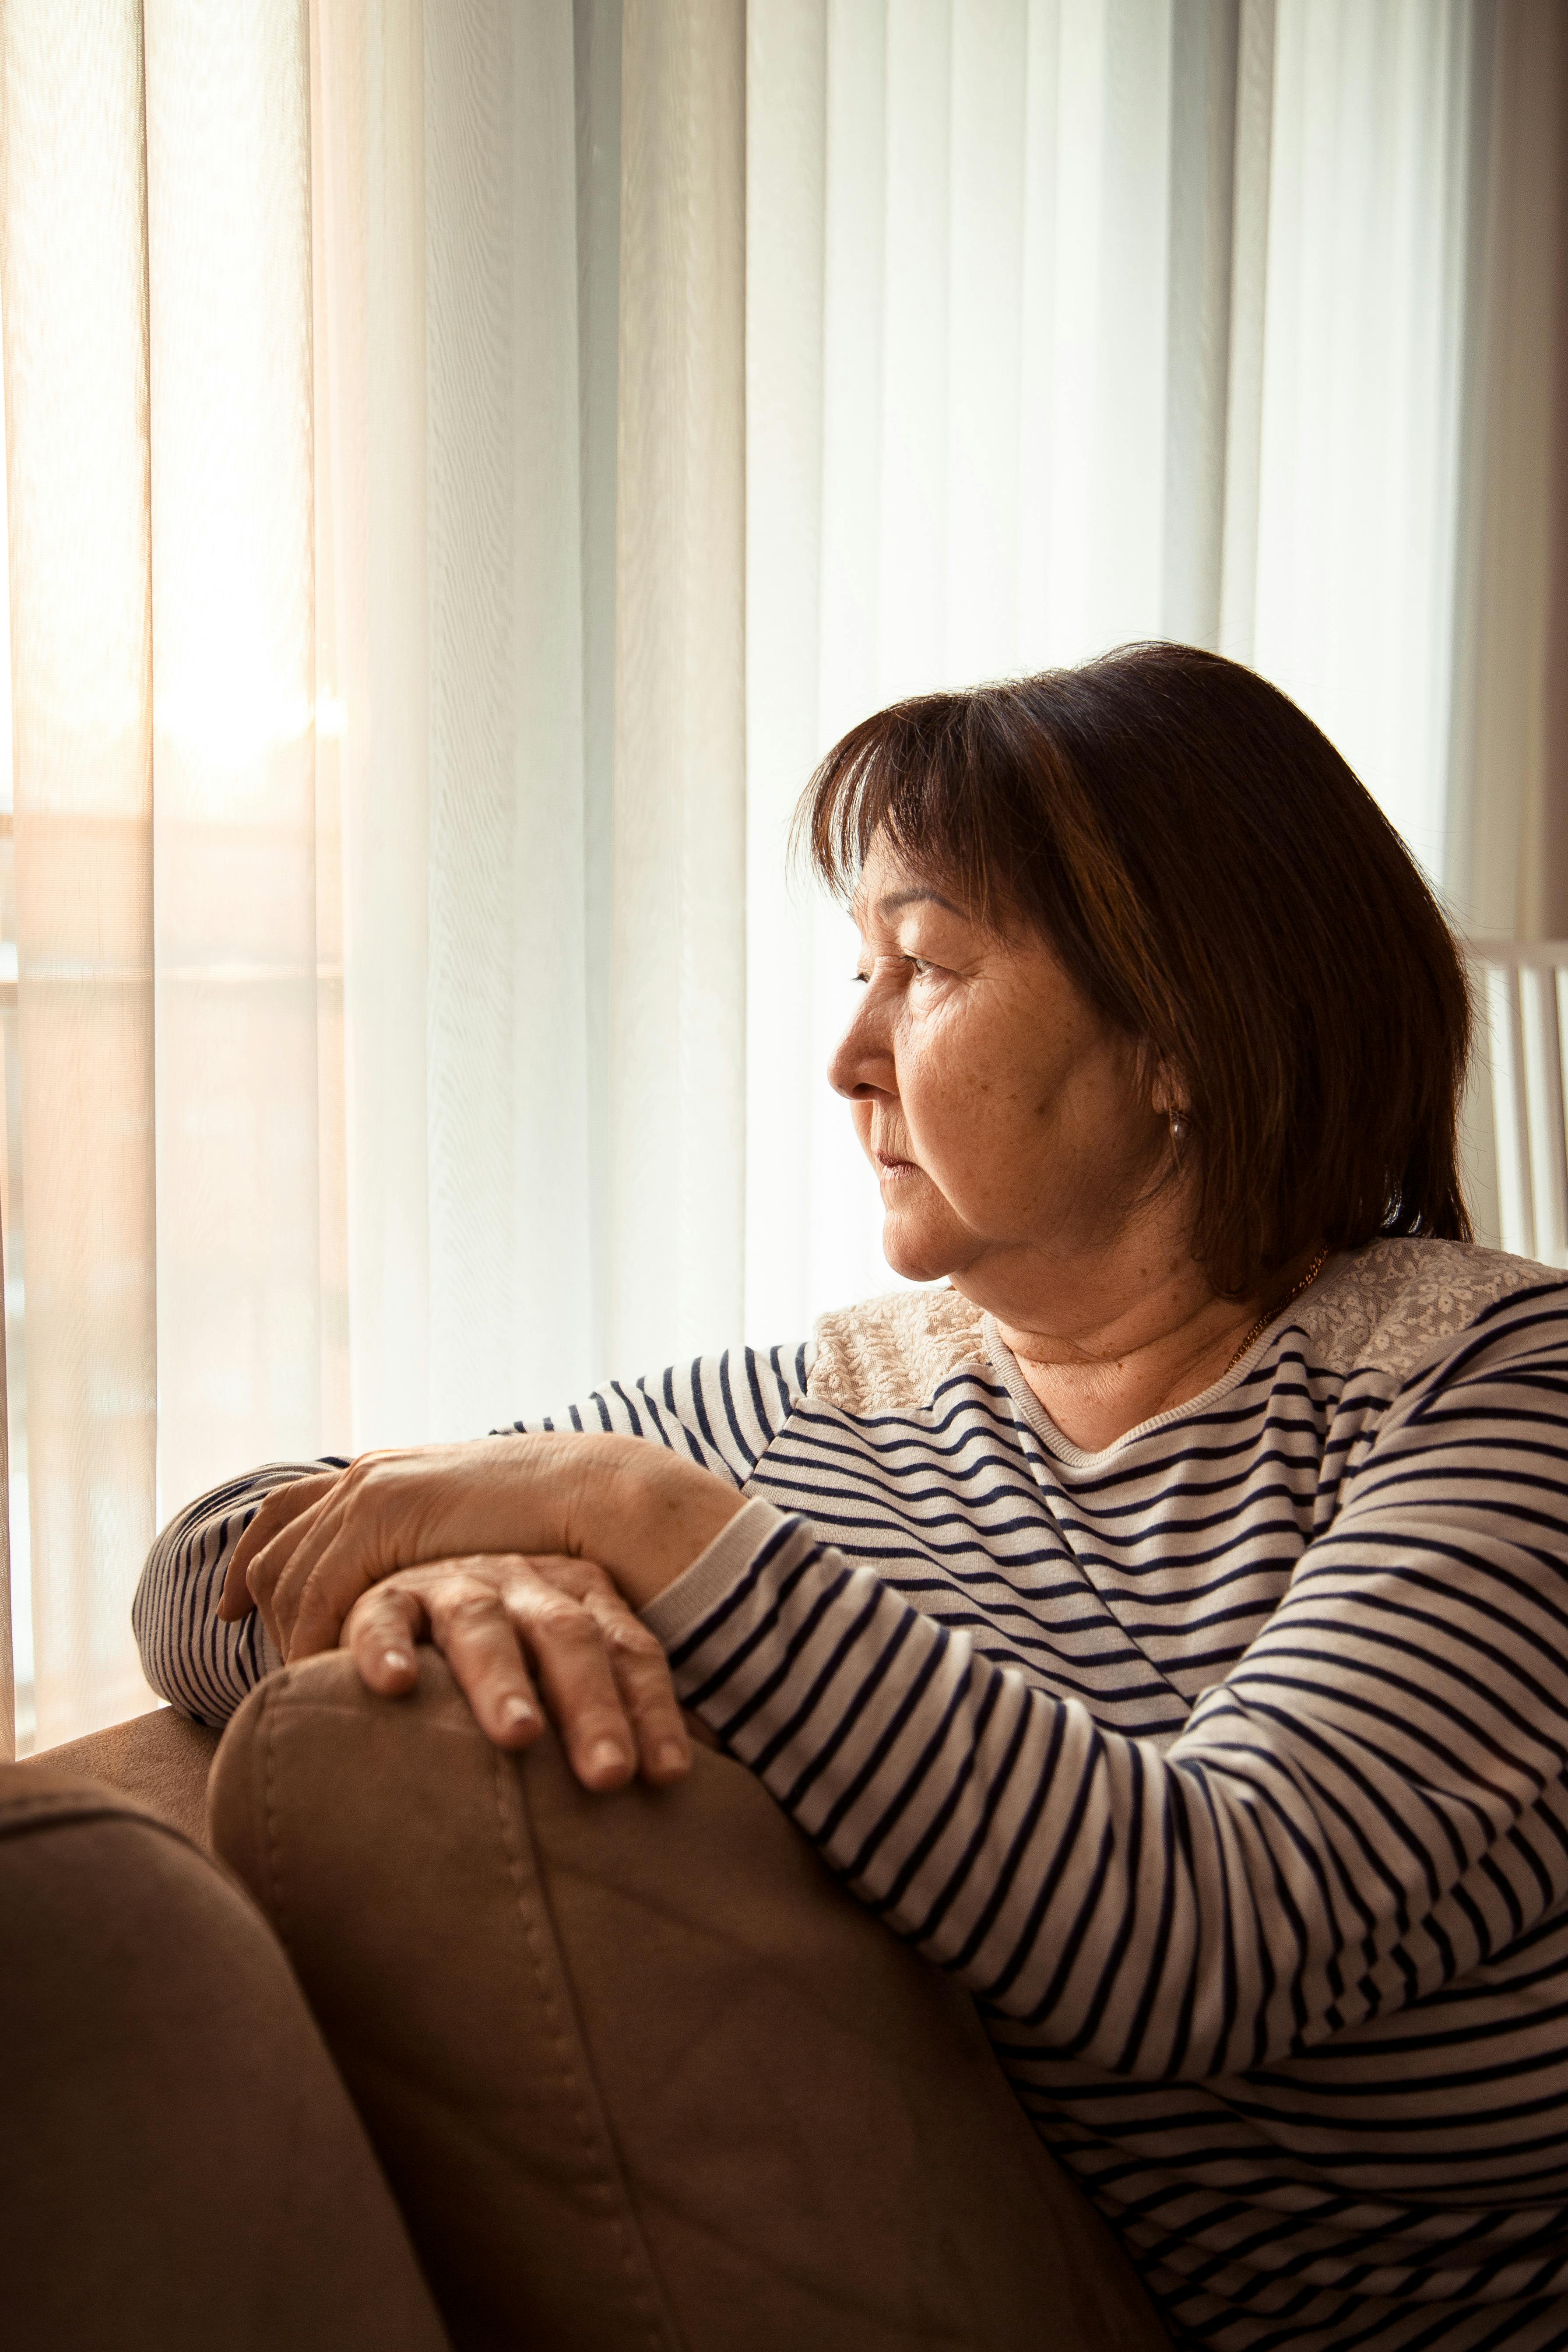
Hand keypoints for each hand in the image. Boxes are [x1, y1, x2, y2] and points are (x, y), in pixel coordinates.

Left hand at [217, 1433, 741, 1667]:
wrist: (596, 1498)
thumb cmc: (552, 1532)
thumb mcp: (471, 1540)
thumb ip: (432, 1558)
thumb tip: (416, 1604)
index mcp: (382, 1475)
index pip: (286, 1513)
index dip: (251, 1561)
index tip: (233, 1608)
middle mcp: (363, 1477)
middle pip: (273, 1550)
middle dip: (258, 1607)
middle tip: (268, 1659)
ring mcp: (367, 1491)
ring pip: (286, 1577)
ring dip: (289, 1636)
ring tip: (307, 1687)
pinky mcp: (380, 1514)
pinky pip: (317, 1591)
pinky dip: (312, 1639)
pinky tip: (329, 1678)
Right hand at [345, 1552, 691, 1787]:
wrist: (422, 1610)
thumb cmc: (513, 1673)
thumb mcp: (567, 1681)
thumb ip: (616, 1718)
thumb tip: (682, 1787)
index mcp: (582, 1603)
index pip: (629, 1652)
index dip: (652, 1710)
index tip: (669, 1776)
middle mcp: (525, 1585)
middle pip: (567, 1637)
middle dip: (592, 1704)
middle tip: (609, 1774)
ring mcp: (455, 1587)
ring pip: (483, 1624)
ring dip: (503, 1679)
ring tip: (520, 1735)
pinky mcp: (387, 1599)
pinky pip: (385, 1616)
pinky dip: (387, 1647)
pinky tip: (396, 1684)